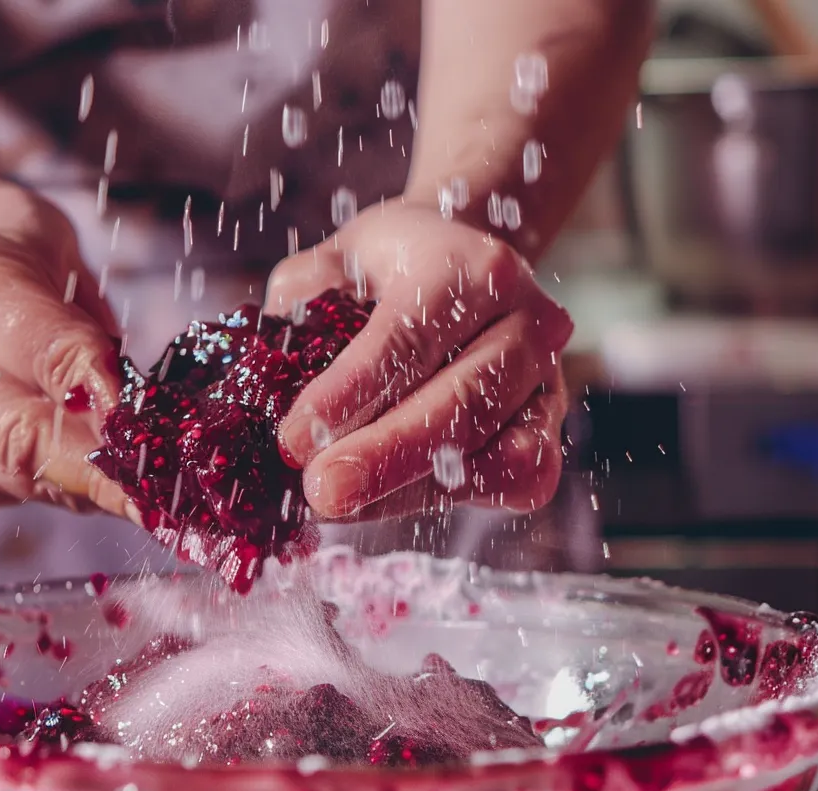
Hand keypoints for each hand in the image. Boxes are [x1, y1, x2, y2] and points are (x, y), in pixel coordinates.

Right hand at [0, 182, 130, 516]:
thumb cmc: (22, 256)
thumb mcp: (66, 259)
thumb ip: (90, 333)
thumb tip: (129, 419)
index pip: (46, 355)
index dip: (102, 400)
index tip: (149, 435)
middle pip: (14, 434)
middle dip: (93, 471)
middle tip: (150, 497)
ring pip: (13, 473)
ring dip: (83, 486)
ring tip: (133, 485)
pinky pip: (5, 489)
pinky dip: (56, 487)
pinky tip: (84, 469)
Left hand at [265, 201, 573, 519]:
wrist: (463, 261)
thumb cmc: (387, 271)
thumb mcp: (332, 264)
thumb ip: (300, 308)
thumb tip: (269, 382)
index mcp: (467, 266)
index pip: (408, 338)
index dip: (350, 394)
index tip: (294, 440)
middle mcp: (524, 319)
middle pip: (460, 404)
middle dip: (384, 458)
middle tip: (320, 492)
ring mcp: (546, 376)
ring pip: (491, 454)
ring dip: (408, 489)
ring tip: (337, 501)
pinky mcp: (549, 426)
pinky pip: (515, 479)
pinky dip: (452, 499)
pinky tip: (390, 497)